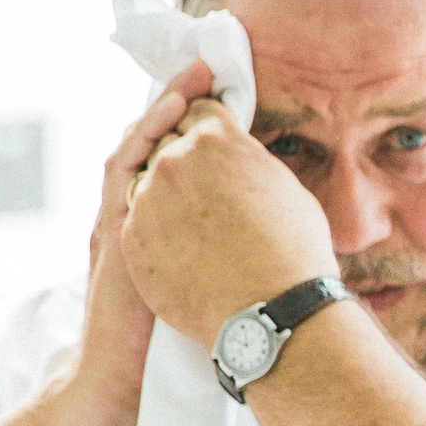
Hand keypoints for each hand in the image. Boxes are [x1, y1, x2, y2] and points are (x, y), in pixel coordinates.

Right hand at [68, 60, 213, 417]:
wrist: (131, 383)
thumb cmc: (178, 340)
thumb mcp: (207, 282)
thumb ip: (226, 249)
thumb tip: (276, 229)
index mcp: (161, 226)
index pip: (178, 161)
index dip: (199, 125)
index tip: (227, 95)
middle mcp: (137, 216)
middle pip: (158, 144)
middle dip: (181, 103)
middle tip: (207, 66)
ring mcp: (121, 221)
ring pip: (136, 148)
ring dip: (162, 108)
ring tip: (189, 76)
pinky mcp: (113, 233)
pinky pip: (121, 174)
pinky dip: (143, 139)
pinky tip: (166, 116)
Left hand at [121, 97, 336, 345]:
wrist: (271, 314)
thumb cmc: (294, 253)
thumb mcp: (285, 188)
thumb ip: (249, 163)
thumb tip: (239, 161)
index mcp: (215, 139)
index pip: (199, 111)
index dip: (210, 127)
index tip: (214, 143)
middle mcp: (172, 161)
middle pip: (167, 144)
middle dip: (186, 159)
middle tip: (208, 188)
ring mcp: (145, 201)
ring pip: (148, 184)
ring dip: (167, 197)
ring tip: (197, 227)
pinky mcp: (131, 240)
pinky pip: (139, 224)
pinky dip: (158, 233)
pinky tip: (185, 252)